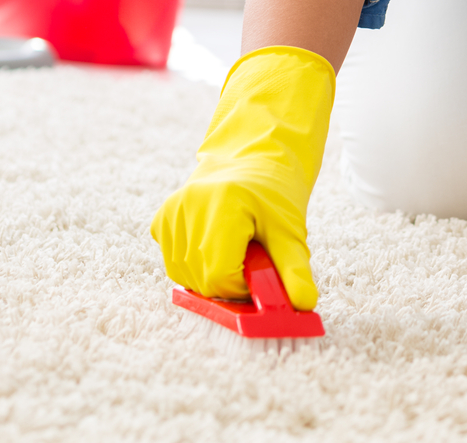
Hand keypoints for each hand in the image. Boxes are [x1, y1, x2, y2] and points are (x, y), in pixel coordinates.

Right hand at [151, 45, 333, 310]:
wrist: (253, 163)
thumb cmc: (273, 198)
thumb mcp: (289, 232)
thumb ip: (294, 270)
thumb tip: (305, 304)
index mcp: (223, 205)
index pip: (219, 276)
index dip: (241, 286)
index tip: (258, 274)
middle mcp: (190, 205)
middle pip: (201, 278)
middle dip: (227, 282)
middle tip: (249, 261)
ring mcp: (171, 211)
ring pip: (183, 275)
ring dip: (209, 275)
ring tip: (233, 250)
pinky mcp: (161, 219)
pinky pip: (173, 261)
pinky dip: (192, 264)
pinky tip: (212, 243)